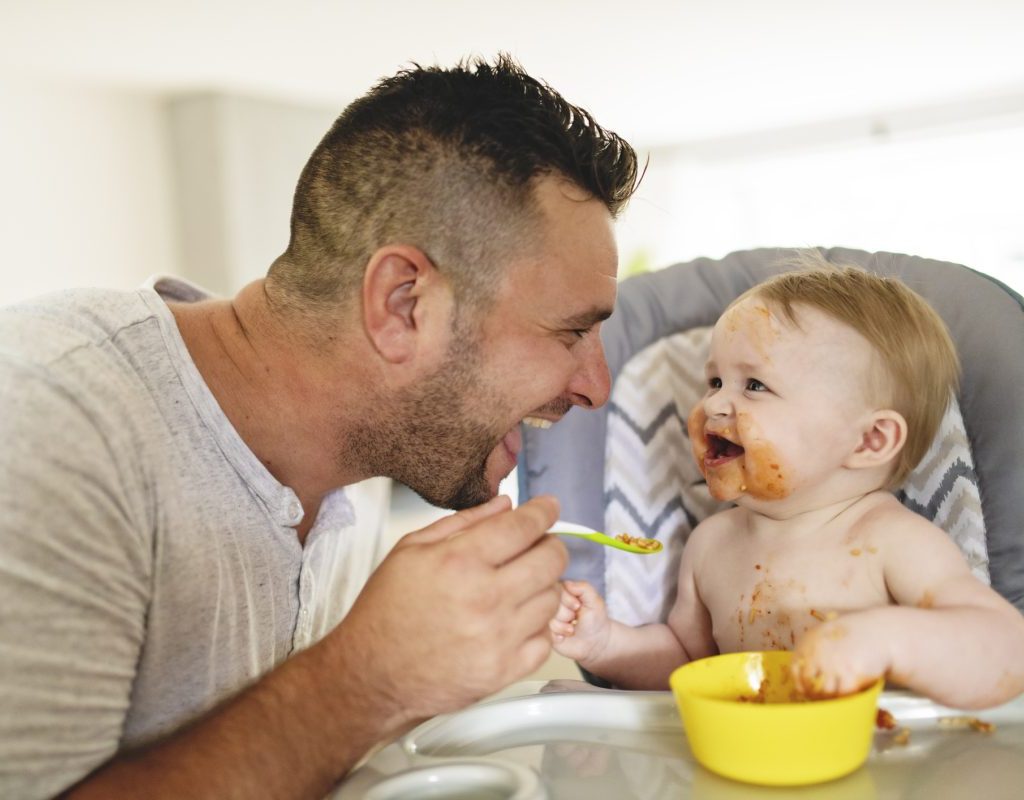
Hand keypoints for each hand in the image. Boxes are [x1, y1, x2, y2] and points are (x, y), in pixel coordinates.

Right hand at [328, 494, 566, 724]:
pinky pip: (546, 639)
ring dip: (544, 585)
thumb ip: (463, 522)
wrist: (371, 675)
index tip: (549, 507)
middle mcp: (484, 598)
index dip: (544, 511)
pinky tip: (516, 619)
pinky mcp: (504, 671)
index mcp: (459, 562)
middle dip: (550, 545)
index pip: (523, 526)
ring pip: (553, 598)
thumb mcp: (411, 550)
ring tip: (521, 584)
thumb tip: (506, 505)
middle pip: (551, 559)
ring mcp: (498, 638)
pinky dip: (537, 626)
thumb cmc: (386, 611)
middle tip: (539, 545)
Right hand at [549, 580, 610, 664]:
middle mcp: (552, 603)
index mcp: (562, 591)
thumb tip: (567, 583)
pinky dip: (560, 636)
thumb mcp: (594, 600)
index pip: (556, 590)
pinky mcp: (546, 632)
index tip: (578, 606)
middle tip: (575, 618)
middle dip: (568, 614)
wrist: (595, 641)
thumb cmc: (595, 618)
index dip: (568, 600)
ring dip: (565, 627)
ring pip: (550, 620)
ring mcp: (548, 618)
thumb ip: (584, 588)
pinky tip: (565, 636)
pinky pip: (548, 633)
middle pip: (552, 605)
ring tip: (572, 629)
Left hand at [791, 613, 890, 698]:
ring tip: (837, 694)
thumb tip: (800, 681)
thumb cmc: (849, 637)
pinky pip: (843, 694)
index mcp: (808, 643)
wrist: (877, 633)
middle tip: (823, 697)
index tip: (806, 691)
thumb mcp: (824, 636)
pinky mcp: (852, 674)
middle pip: (809, 684)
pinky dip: (845, 697)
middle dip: (814, 693)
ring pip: (825, 692)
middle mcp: (818, 653)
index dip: (800, 684)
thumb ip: (810, 653)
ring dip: (830, 697)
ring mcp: (835, 665)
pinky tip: (849, 692)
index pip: (795, 670)